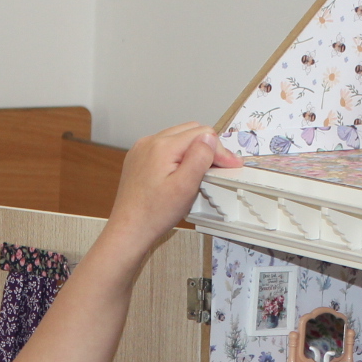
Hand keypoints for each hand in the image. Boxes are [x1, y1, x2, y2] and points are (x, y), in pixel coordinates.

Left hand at [100, 123, 242, 255]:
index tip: (232, 166)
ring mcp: (141, 149)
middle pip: (189, 131)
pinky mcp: (138, 159)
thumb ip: (199, 157)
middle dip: (208, 147)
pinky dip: (177, 155)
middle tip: (221, 168)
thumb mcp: (185, 186)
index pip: (202, 134)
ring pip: (177, 138)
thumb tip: (210, 138)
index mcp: (163, 146)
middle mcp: (149, 142)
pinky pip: (163, 148)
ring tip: (204, 170)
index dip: (219, 150)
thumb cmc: (155, 214)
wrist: (129, 230)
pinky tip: (182, 172)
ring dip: (193, 150)